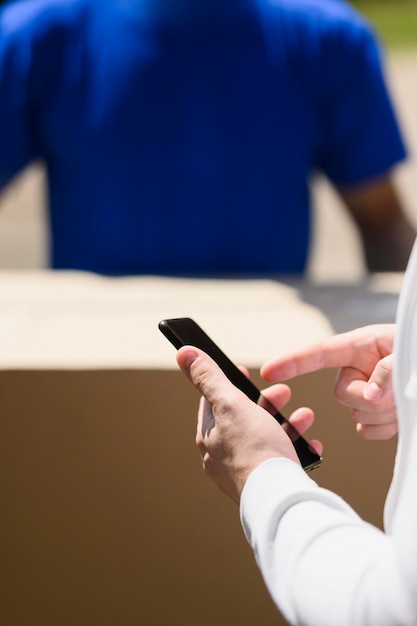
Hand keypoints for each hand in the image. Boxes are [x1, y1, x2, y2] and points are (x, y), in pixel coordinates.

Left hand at [176, 347, 318, 503]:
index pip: (213, 401)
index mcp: (210, 437)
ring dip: (288, 423)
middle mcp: (223, 457)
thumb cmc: (255, 450)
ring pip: (266, 439)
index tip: (245, 370)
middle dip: (267, 401)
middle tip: (283, 392)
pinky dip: (295, 449)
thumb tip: (184, 353)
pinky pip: (281, 460)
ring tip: (304, 416)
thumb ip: (209, 377)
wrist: (280, 499)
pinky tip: (310, 445)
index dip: (229, 382)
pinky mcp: (266, 485)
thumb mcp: (230, 403)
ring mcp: (245, 473)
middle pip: (243, 419)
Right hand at [261, 324, 396, 439]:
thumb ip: (388, 370)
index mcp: (359, 346)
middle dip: (369, 399)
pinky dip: (386, 429)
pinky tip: (401, 415)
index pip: (319, 353)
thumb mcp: (406, 352)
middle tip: (397, 394)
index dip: (293, 362)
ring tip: (405, 399)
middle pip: (341, 394)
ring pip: (357, 415)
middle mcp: (357, 370)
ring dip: (384, 414)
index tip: (268, 372)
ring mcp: (366, 394)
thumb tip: (372, 397)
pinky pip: (368, 431)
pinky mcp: (376, 415)